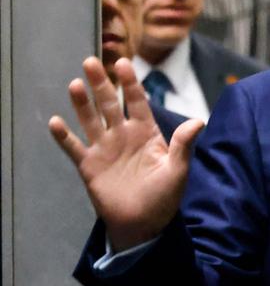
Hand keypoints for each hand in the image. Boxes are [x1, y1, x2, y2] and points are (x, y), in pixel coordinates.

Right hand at [48, 56, 203, 250]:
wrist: (144, 224)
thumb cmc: (164, 197)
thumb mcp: (178, 170)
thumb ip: (183, 145)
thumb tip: (199, 121)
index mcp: (146, 133)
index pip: (137, 101)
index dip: (130, 83)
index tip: (124, 62)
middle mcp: (123, 136)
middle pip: (109, 104)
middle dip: (101, 83)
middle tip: (91, 61)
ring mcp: (104, 149)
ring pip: (90, 120)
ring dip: (82, 103)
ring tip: (75, 84)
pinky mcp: (89, 165)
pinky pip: (73, 148)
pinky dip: (64, 136)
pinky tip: (55, 122)